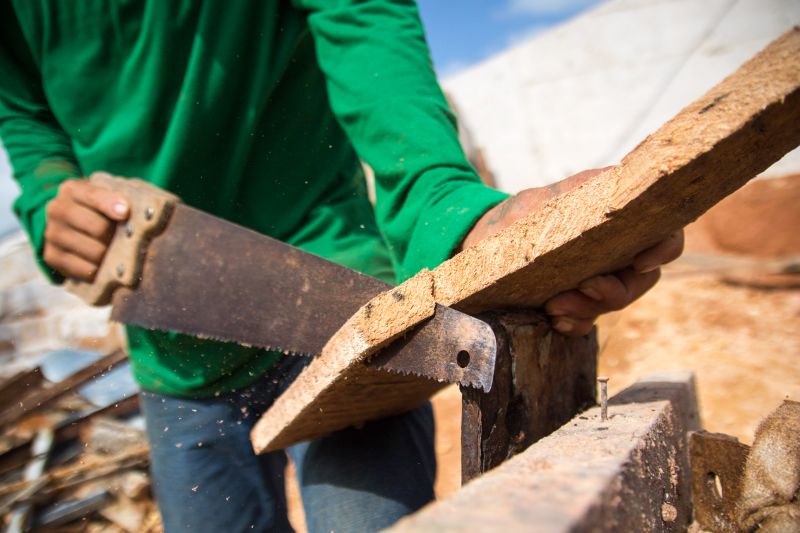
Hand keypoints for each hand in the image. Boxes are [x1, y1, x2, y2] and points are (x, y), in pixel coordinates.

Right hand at [43, 173, 128, 280]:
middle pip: (98, 228)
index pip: (94, 196)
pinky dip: (101, 271)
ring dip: (112, 256)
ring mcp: (52, 234)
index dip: (111, 205)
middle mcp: (58, 209)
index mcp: (72, 189)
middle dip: (118, 236)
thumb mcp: (106, 194)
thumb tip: (146, 213)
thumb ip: (122, 198)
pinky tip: (106, 265)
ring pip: (95, 252)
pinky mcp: (52, 257)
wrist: (68, 222)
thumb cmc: (98, 208)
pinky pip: (86, 270)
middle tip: (130, 240)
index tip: (125, 213)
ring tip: (120, 253)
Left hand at [461, 168, 683, 336]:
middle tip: (582, 288)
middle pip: (640, 281)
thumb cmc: (522, 214)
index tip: (640, 262)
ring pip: (612, 303)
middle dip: (613, 291)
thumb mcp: (546, 200)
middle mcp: (618, 254)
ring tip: (554, 306)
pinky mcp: (578, 303)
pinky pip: (588, 322)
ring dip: (588, 309)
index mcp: (620, 223)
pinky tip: (556, 320)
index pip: (665, 235)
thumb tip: (606, 184)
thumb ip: (576, 196)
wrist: (486, 240)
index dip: (664, 250)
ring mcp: (600, 281)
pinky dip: (576, 324)